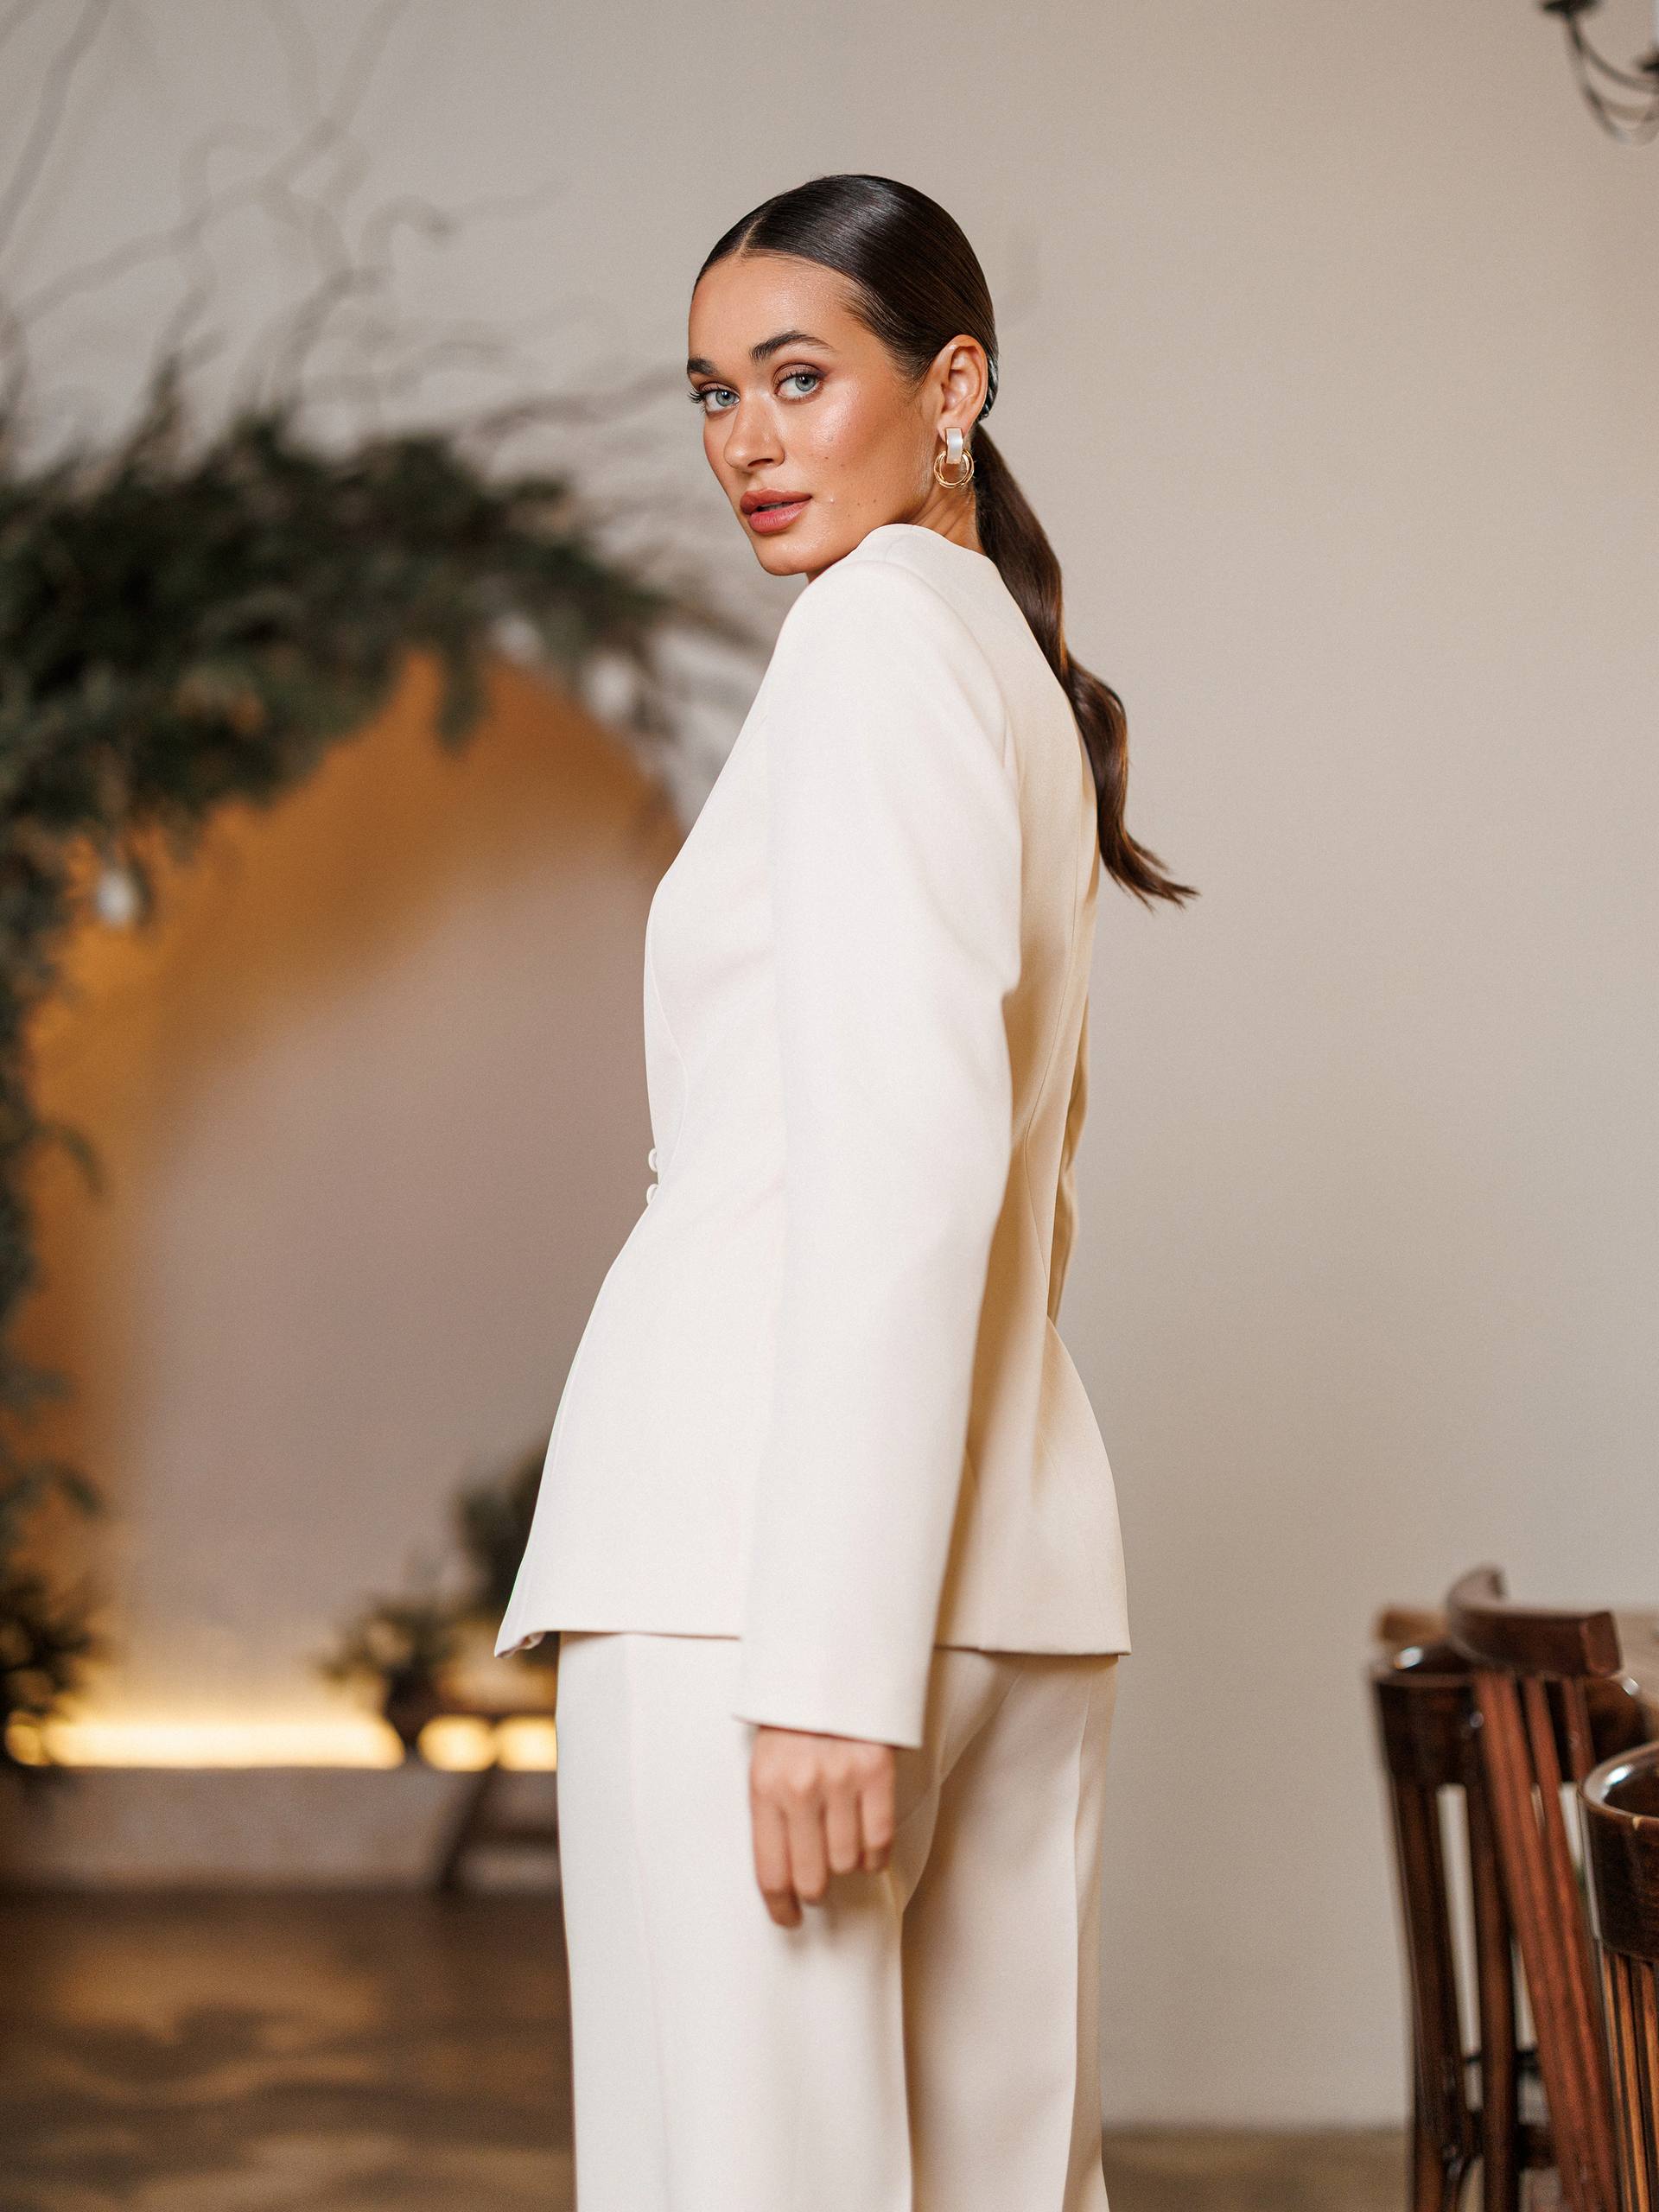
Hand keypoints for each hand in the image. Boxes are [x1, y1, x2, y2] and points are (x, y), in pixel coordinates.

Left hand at [748, 1724, 896, 1927]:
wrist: (830, 1666)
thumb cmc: (794, 1720)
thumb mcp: (764, 1761)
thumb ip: (771, 1812)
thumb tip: (782, 1872)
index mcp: (764, 1788)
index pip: (770, 1870)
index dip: (780, 1907)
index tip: (788, 1920)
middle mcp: (801, 1789)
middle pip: (811, 1877)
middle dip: (815, 1891)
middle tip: (817, 1886)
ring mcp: (841, 1781)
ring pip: (847, 1862)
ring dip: (846, 1866)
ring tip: (842, 1849)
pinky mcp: (877, 1773)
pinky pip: (879, 1840)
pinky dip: (875, 1855)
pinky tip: (867, 1847)